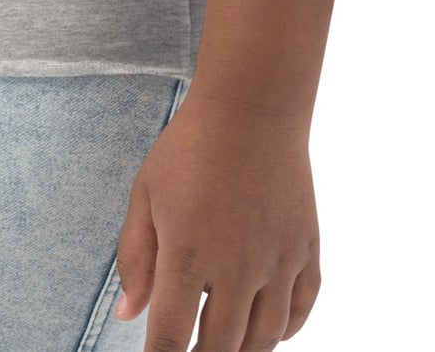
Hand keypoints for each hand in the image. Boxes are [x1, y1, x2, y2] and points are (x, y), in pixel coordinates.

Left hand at [112, 89, 321, 349]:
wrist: (252, 107)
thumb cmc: (190, 147)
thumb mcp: (146, 194)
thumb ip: (135, 258)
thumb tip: (128, 316)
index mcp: (187, 252)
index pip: (171, 337)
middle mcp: (236, 265)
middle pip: (221, 347)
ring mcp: (277, 260)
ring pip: (264, 338)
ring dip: (242, 351)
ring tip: (224, 345)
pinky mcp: (306, 250)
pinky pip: (300, 311)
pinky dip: (285, 330)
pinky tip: (264, 326)